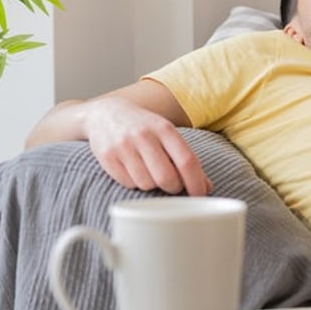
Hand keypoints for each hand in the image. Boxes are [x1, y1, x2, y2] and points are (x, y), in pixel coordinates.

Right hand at [83, 97, 211, 194]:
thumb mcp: (167, 134)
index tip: (200, 194)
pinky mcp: (107, 158)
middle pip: (167, 178)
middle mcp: (143, 136)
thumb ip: (186, 158)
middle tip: (173, 184)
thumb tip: (205, 187)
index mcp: (164, 128)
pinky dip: (135, 183)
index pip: (186, 160)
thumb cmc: (144, 128)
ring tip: (150, 171)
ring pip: (147, 184)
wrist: (105, 114)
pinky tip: (134, 170)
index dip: (196, 182)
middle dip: (174, 187)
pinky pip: (128, 184)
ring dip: (153, 185)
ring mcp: (123, 146)